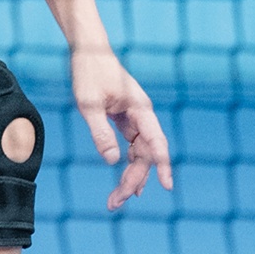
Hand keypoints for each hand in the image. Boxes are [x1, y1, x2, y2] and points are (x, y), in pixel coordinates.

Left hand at [72, 47, 173, 209]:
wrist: (87, 51)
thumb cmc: (88, 73)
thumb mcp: (88, 104)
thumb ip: (100, 132)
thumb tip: (111, 160)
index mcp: (140, 109)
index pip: (156, 142)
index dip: (162, 165)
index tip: (167, 186)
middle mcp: (142, 115)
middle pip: (146, 154)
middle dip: (133, 179)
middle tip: (115, 202)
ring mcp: (135, 118)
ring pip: (140, 153)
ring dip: (131, 176)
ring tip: (116, 200)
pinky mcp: (125, 120)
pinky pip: (133, 147)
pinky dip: (128, 164)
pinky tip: (125, 182)